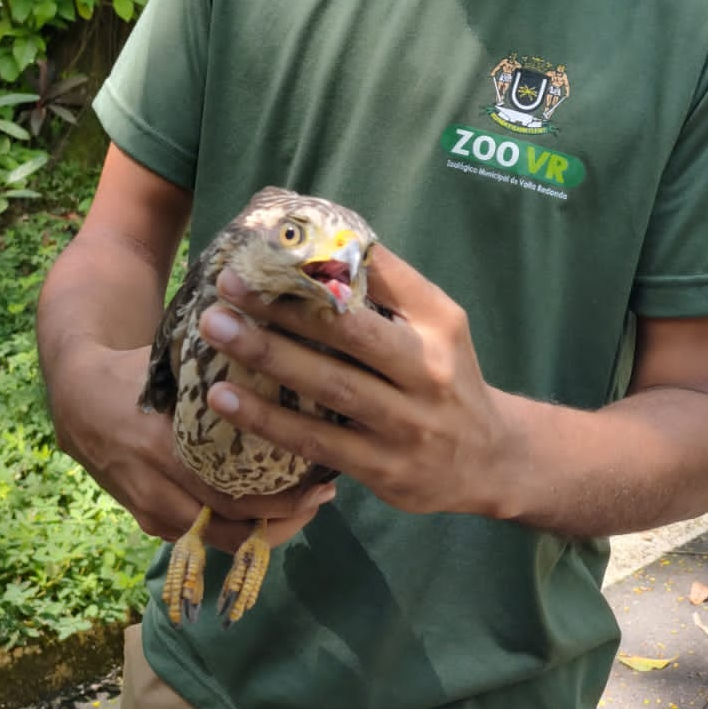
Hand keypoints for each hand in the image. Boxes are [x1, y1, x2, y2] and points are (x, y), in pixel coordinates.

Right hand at [48, 344, 335, 553]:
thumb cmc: (133, 370)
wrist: (75, 395)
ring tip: (303, 507)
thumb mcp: (170, 362)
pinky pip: (197, 536)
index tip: (320, 481)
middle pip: (229, 528)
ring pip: (215, 541)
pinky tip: (266, 511)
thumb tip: (286, 349)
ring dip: (263, 531)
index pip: (230, 495)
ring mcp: (148, 509)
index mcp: (163, 448)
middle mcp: (155, 489)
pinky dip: (234, 530)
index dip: (281, 500)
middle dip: (283, 520)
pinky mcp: (146, 518)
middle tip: (322, 496)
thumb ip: (216, 368)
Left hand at [198, 244, 515, 517]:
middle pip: (348, 332)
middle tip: (227, 285)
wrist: (490, 462)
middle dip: (283, 307)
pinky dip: (269, 419)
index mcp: (438, 323)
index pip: (381, 279)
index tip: (268, 246)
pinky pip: (317, 440)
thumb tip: (320, 240)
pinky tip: (225, 399)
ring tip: (217, 331)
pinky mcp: (383, 468)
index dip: (323, 260)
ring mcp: (405, 423)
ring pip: (329, 385)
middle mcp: (426, 369)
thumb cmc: (446, 378)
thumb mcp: (438, 326)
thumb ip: (389, 289)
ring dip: (268, 357)